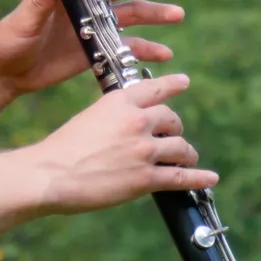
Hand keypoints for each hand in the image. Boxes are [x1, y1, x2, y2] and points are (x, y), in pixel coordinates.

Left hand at [0, 0, 182, 98]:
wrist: (7, 73)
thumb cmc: (9, 41)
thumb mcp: (21, 21)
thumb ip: (37, 2)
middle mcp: (83, 4)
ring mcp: (93, 26)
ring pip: (130, 14)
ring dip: (154, 13)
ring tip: (177, 14)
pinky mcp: (97, 50)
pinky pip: (127, 47)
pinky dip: (147, 49)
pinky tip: (165, 52)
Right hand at [27, 73, 218, 213]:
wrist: (50, 175)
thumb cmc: (63, 148)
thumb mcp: (90, 116)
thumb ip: (114, 116)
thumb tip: (132, 124)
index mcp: (120, 101)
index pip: (155, 88)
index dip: (173, 84)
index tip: (184, 81)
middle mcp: (136, 121)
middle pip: (171, 119)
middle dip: (175, 128)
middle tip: (173, 135)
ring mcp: (143, 150)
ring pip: (180, 147)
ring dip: (186, 153)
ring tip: (187, 157)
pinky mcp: (145, 179)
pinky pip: (181, 177)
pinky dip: (199, 178)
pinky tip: (210, 177)